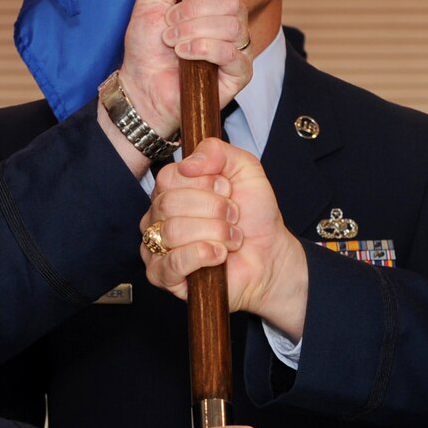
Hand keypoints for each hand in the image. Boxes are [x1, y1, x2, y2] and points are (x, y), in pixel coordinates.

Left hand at [117, 0, 250, 136]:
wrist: (140, 83)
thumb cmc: (147, 43)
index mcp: (217, 1)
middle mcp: (233, 22)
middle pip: (232, 1)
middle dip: (193, 11)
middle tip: (170, 23)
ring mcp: (238, 48)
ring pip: (232, 26)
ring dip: (193, 31)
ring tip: (172, 42)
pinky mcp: (238, 74)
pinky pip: (233, 54)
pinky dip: (204, 49)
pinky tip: (183, 53)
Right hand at [143, 138, 308, 339]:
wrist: (270, 255)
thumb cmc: (254, 215)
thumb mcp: (244, 169)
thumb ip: (217, 151)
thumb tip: (187, 164)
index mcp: (170, 191)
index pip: (168, 177)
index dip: (204, 184)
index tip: (227, 191)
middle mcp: (157, 218)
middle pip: (169, 204)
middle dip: (214, 209)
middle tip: (233, 217)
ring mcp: (156, 248)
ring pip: (173, 232)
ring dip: (215, 233)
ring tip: (231, 238)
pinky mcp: (163, 277)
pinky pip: (172, 263)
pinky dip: (203, 255)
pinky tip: (220, 255)